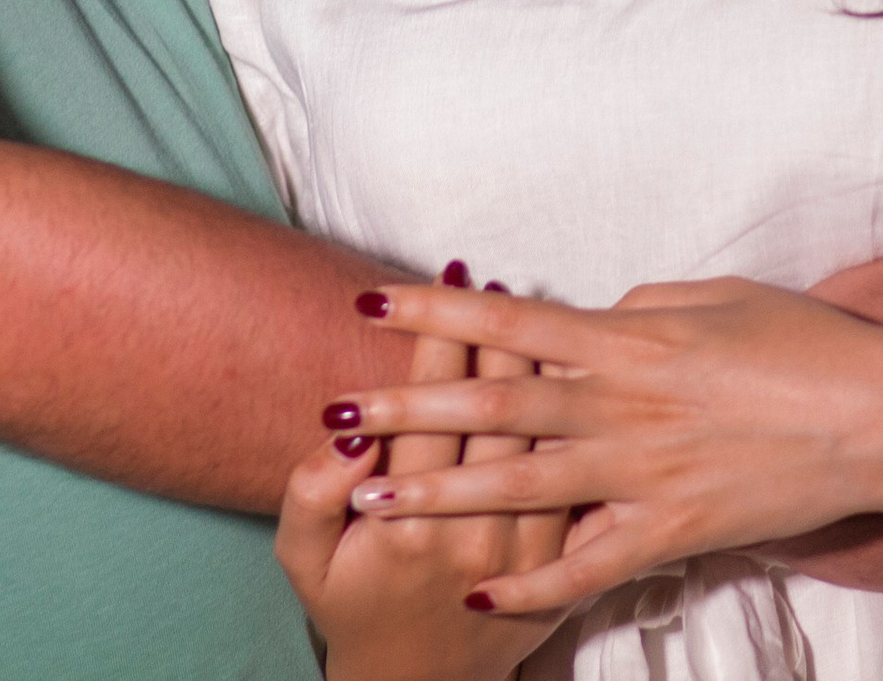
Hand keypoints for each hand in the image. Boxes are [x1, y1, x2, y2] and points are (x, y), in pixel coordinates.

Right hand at [279, 278, 569, 680]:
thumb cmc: (354, 606)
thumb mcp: (304, 557)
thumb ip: (311, 491)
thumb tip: (344, 429)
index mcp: (410, 525)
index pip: (431, 405)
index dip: (438, 333)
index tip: (442, 279)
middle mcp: (475, 535)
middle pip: (497, 411)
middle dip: (491, 332)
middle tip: (484, 277)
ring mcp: (528, 553)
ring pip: (545, 438)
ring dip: (537, 368)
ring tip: (526, 310)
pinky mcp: (564, 567)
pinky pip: (579, 480)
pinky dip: (574, 424)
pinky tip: (566, 379)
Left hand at [331, 278, 882, 623]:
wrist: (878, 412)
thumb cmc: (802, 338)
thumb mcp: (712, 295)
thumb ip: (639, 307)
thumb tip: (593, 315)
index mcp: (625, 336)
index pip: (506, 320)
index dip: (432, 312)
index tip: (369, 304)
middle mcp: (618, 403)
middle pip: (489, 405)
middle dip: (404, 409)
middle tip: (332, 410)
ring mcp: (640, 473)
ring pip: (517, 485)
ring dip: (436, 490)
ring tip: (368, 494)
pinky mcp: (671, 532)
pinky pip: (586, 563)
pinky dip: (529, 579)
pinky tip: (477, 587)